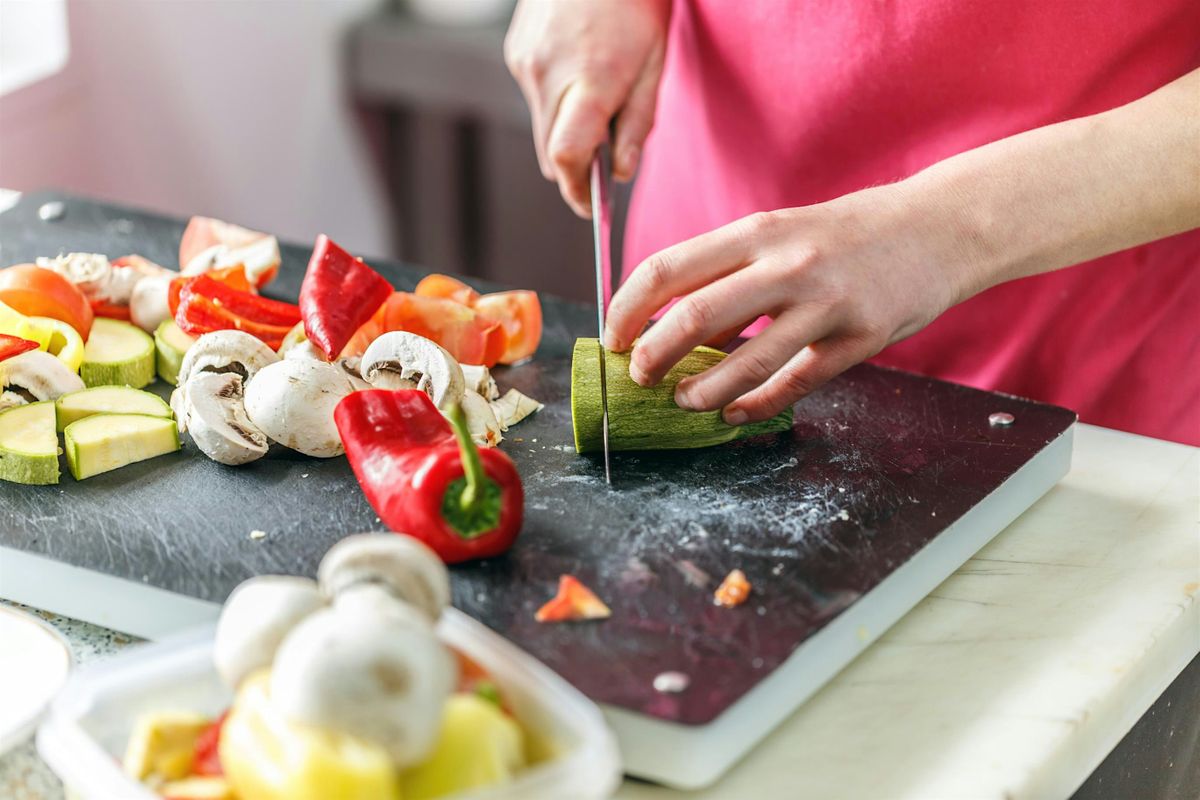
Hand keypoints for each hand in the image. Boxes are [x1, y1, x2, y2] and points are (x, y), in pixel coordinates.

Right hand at [504, 0, 669, 217]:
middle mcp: (548, 75)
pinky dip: (555, 99)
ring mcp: (525, 63)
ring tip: (598, 93)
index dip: (576, 192)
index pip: (567, 158)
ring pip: (542, 126)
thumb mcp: (655, 64)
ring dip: (566, 128)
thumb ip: (637, 123)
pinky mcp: (515, 53)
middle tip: (604, 156)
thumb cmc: (636, 2)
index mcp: (590, 81)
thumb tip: (620, 172)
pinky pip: (535, 96)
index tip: (590, 207)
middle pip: (551, 153)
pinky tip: (579, 68)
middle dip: (575, 166)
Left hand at [603, 185, 975, 423]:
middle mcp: (787, 262)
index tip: (615, 337)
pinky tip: (733, 414)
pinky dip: (754, 406)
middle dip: (654, 357)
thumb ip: (728, 272)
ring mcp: (826, 302)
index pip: (667, 269)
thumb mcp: (781, 232)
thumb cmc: (846, 233)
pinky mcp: (859, 338)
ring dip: (702, 391)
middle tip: (639, 377)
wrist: (938, 227)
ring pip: (746, 361)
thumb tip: (671, 328)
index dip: (628, 309)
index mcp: (757, 231)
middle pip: (696, 316)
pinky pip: (794, 384)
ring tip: (683, 402)